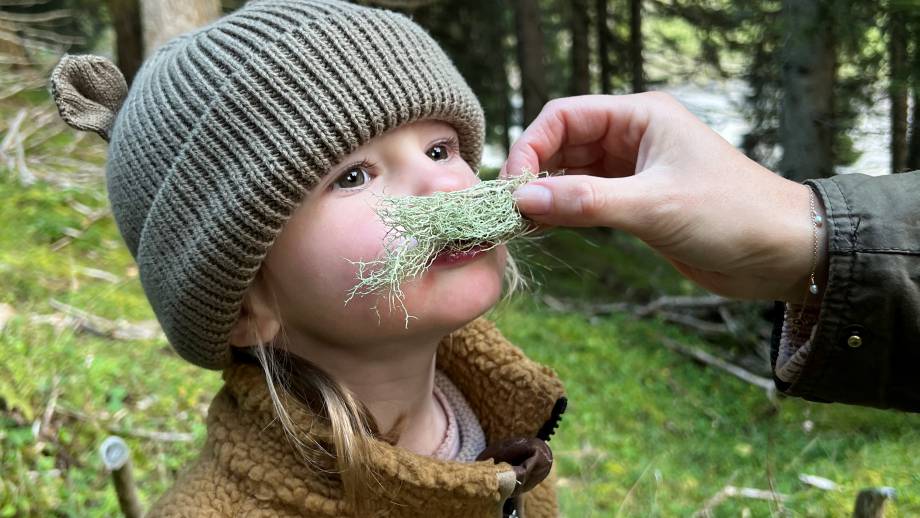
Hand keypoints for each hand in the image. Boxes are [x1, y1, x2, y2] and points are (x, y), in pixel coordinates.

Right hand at [503, 93, 826, 302]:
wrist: (785, 253)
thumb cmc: (733, 215)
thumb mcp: (655, 206)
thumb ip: (586, 202)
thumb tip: (524, 198)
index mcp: (641, 116)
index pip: (564, 117)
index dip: (532, 146)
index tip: (513, 186)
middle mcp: (633, 137)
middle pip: (562, 142)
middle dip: (534, 171)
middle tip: (511, 209)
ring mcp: (634, 170)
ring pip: (572, 172)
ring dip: (547, 193)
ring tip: (523, 221)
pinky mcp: (637, 202)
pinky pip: (587, 198)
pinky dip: (565, 210)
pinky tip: (548, 227)